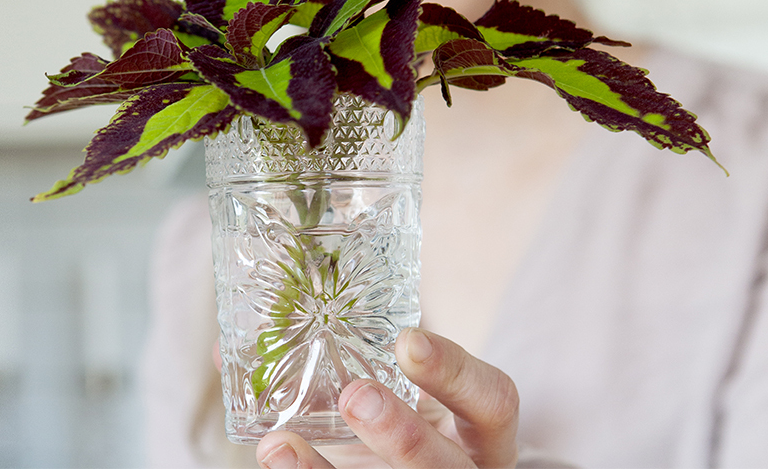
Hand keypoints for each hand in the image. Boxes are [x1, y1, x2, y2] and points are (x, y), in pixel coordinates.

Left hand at [255, 328, 518, 468]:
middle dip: (403, 437)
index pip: (493, 402)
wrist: (403, 456)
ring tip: (279, 444)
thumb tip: (279, 314)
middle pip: (445, 468)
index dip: (455, 373)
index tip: (407, 339)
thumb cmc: (409, 414)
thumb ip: (373, 354)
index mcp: (482, 434)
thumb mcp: (414, 385)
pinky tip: (275, 456)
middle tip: (356, 395)